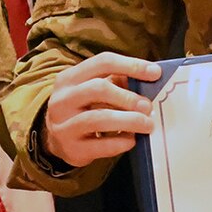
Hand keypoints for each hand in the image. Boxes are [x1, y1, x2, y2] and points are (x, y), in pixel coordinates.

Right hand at [42, 52, 161, 167]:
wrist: (56, 140)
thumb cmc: (83, 109)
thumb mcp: (93, 90)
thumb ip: (117, 82)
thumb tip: (149, 79)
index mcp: (69, 78)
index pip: (103, 62)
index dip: (132, 65)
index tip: (155, 73)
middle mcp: (62, 100)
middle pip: (98, 89)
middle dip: (128, 97)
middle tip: (148, 106)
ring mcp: (63, 126)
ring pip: (98, 119)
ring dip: (128, 120)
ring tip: (147, 125)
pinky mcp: (71, 149)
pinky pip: (100, 145)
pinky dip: (120, 142)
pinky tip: (131, 140)